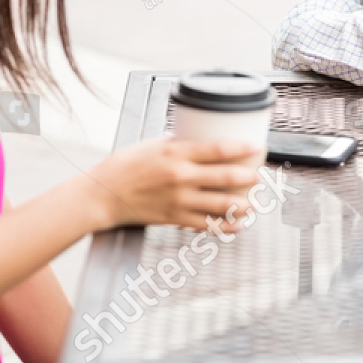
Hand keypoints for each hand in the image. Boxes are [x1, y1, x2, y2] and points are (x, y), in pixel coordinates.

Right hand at [82, 137, 264, 230]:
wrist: (102, 195)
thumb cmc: (124, 166)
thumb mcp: (151, 145)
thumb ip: (177, 143)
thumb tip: (198, 136)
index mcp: (175, 154)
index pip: (217, 149)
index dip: (242, 147)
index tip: (258, 146)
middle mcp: (180, 177)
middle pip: (225, 177)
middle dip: (248, 178)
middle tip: (260, 177)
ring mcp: (178, 199)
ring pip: (220, 204)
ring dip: (242, 205)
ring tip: (254, 203)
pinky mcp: (173, 218)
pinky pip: (205, 225)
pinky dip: (225, 226)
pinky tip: (238, 225)